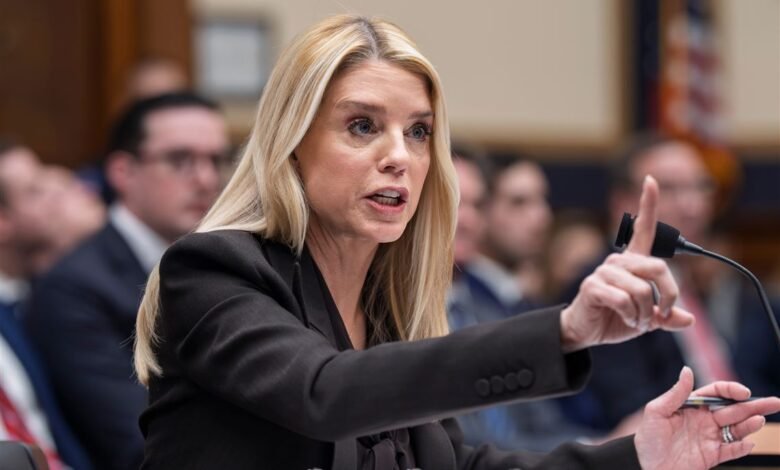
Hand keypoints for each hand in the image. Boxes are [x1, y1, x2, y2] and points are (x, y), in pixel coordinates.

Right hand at [560, 175, 693, 350]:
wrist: (586, 331)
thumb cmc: (615, 318)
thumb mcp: (647, 318)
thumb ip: (667, 316)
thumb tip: (687, 318)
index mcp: (632, 262)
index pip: (643, 228)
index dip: (648, 203)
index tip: (651, 180)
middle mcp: (618, 262)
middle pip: (658, 268)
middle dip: (669, 296)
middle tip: (663, 314)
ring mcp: (604, 273)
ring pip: (642, 290)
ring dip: (645, 313)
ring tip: (636, 320)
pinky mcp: (593, 286)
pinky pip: (624, 300)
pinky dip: (631, 316)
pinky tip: (624, 319)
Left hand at [635, 367, 779, 468]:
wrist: (644, 466)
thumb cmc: (647, 438)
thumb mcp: (656, 412)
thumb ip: (675, 394)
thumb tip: (687, 370)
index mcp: (692, 406)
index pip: (717, 393)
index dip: (731, 390)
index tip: (744, 393)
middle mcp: (704, 420)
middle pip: (733, 410)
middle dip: (754, 406)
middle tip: (774, 402)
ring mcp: (709, 438)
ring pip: (736, 429)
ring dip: (749, 425)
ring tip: (759, 420)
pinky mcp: (711, 456)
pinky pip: (730, 451)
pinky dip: (740, 448)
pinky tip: (748, 443)